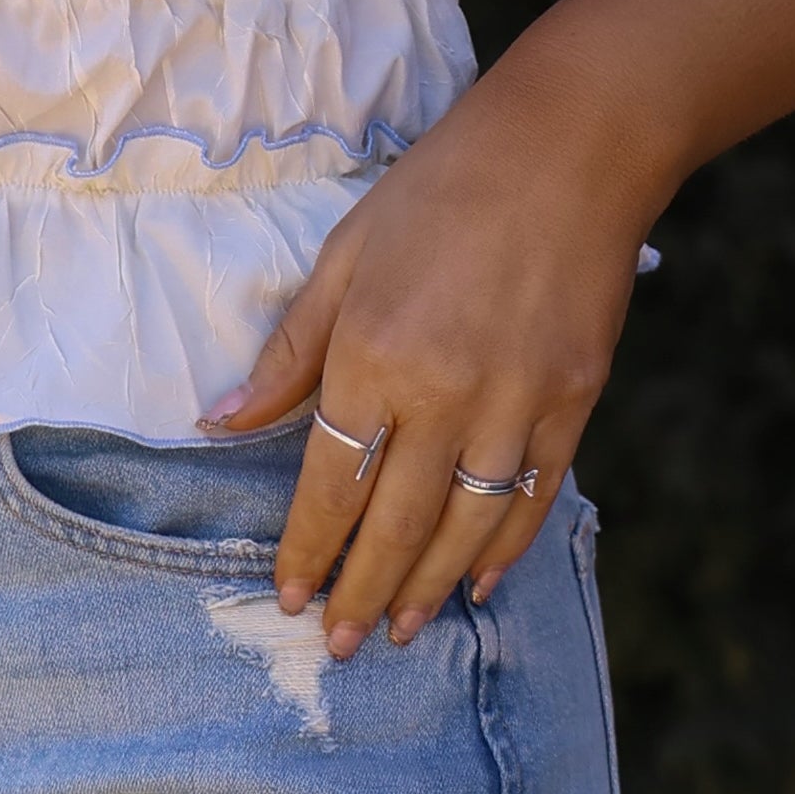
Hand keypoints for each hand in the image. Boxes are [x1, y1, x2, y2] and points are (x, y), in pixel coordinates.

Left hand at [206, 56, 648, 658]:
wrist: (570, 148)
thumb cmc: (441, 190)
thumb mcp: (344, 256)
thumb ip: (289, 352)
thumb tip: (220, 422)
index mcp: (374, 353)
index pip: (331, 482)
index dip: (308, 549)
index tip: (290, 596)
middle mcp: (446, 392)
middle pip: (396, 523)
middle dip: (362, 592)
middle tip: (340, 645)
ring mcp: (519, 402)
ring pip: (467, 526)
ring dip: (428, 586)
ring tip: (401, 629)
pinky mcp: (574, 401)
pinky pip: (532, 496)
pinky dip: (504, 546)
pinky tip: (476, 578)